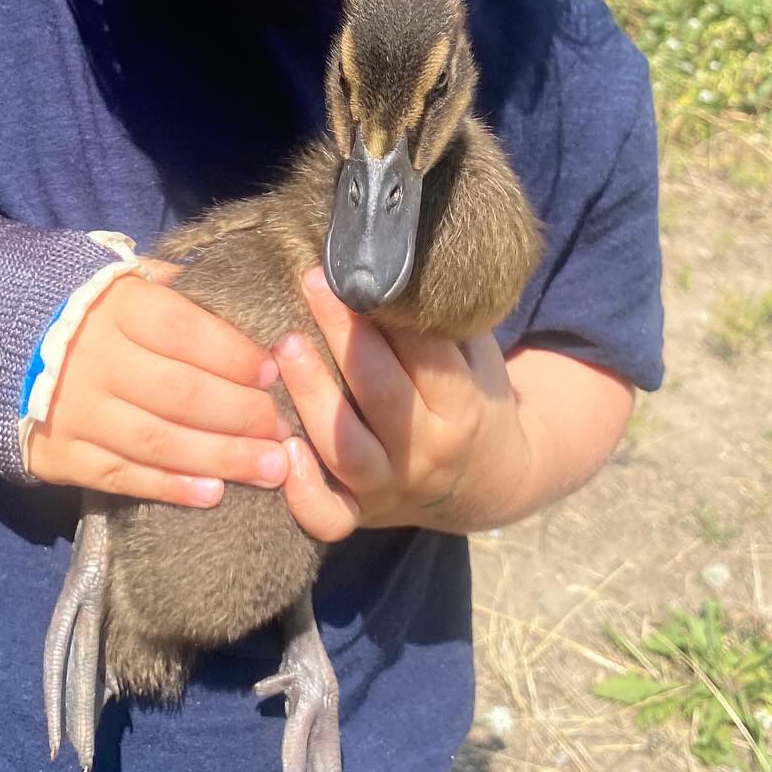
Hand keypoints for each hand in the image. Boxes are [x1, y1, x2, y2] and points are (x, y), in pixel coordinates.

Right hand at [23, 260, 292, 507]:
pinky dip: (170, 488)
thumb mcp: (122, 278)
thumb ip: (177, 288)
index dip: (235, 355)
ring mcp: (75, 412)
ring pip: (159, 442)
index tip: (273, 371)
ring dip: (222, 458)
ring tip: (271, 470)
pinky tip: (213, 493)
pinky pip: (123, 476)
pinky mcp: (60, 455)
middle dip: (242, 415)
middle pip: (182, 394)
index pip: (187, 333)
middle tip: (284, 430)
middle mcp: (94, 360)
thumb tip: (242, 298)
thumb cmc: (81, 304)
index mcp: (116, 308)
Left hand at [273, 266, 530, 540]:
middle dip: (345, 333)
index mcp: (464, 408)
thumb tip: (400, 254)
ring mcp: (389, 487)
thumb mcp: (478, 357)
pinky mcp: (359, 513)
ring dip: (312, 395)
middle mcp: (426, 451)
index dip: (390, 307)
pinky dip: (304, 492)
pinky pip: (328, 516)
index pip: (426, 353)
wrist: (491, 482)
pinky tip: (280, 449)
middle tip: (313, 281)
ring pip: (346, 447)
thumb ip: (446, 319)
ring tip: (285, 344)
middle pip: (381, 391)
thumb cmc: (474, 398)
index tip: (357, 265)